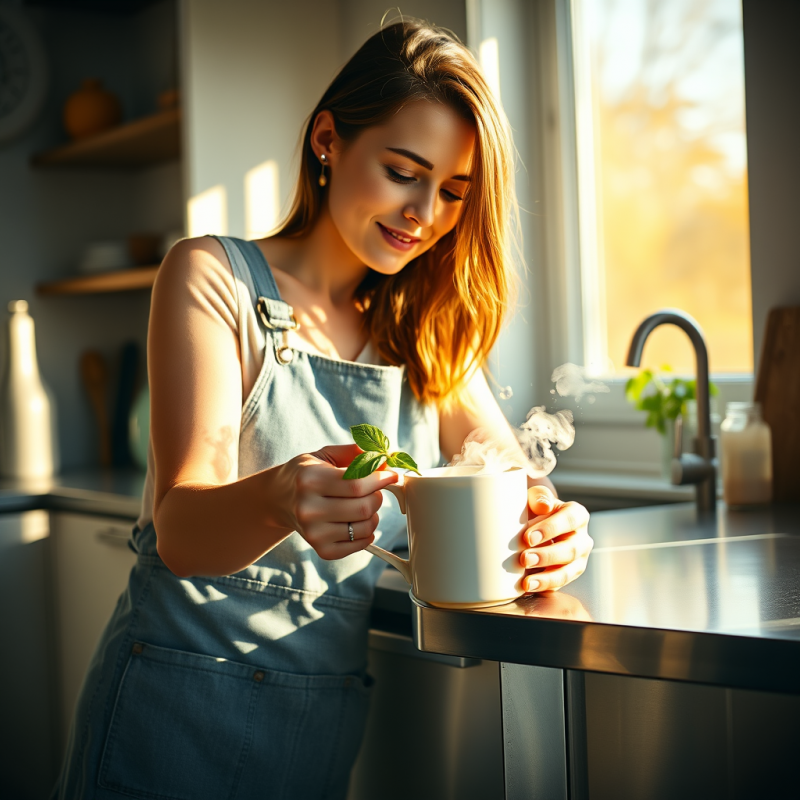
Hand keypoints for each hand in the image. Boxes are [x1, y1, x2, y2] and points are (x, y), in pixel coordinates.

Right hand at [285, 444, 397, 560]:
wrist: (278, 499)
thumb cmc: (306, 474)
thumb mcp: (325, 455)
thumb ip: (355, 452)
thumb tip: (385, 459)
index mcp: (310, 479)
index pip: (357, 483)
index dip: (381, 479)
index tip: (392, 475)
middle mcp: (308, 508)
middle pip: (363, 507)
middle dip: (378, 497)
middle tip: (374, 491)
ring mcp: (313, 532)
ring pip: (364, 528)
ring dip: (374, 515)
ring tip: (364, 506)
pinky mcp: (320, 548)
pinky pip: (358, 545)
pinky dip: (367, 534)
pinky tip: (359, 523)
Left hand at [519, 486, 591, 592]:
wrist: (535, 525)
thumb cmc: (537, 509)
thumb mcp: (538, 498)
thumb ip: (539, 497)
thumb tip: (543, 505)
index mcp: (577, 515)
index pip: (569, 520)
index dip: (550, 529)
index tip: (528, 537)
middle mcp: (582, 539)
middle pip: (570, 549)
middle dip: (547, 556)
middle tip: (524, 558)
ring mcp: (578, 559)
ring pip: (568, 571)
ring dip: (547, 578)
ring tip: (527, 582)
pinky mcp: (568, 575)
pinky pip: (559, 585)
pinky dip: (543, 587)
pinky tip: (528, 588)